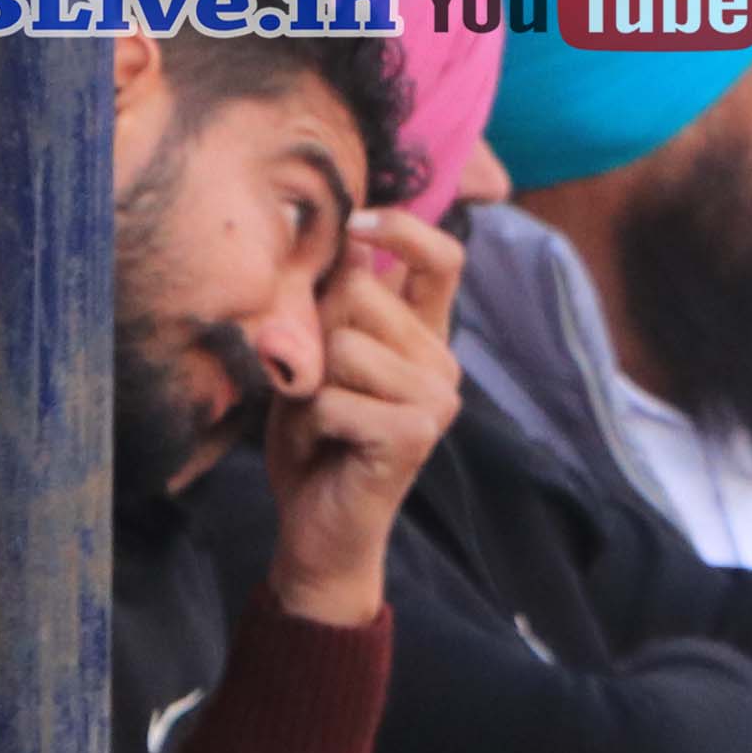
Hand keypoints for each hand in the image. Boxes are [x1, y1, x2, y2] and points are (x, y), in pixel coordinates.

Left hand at [266, 209, 466, 629]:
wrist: (320, 530)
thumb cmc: (314, 442)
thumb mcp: (317, 363)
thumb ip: (332, 311)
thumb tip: (340, 250)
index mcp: (424, 336)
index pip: (442, 259)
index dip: (402, 228)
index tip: (356, 222)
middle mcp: (441, 360)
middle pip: (362, 295)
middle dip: (315, 336)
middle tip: (314, 388)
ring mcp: (436, 397)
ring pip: (344, 346)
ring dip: (309, 387)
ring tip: (317, 420)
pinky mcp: (416, 432)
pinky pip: (334, 399)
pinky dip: (308, 424)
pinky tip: (325, 447)